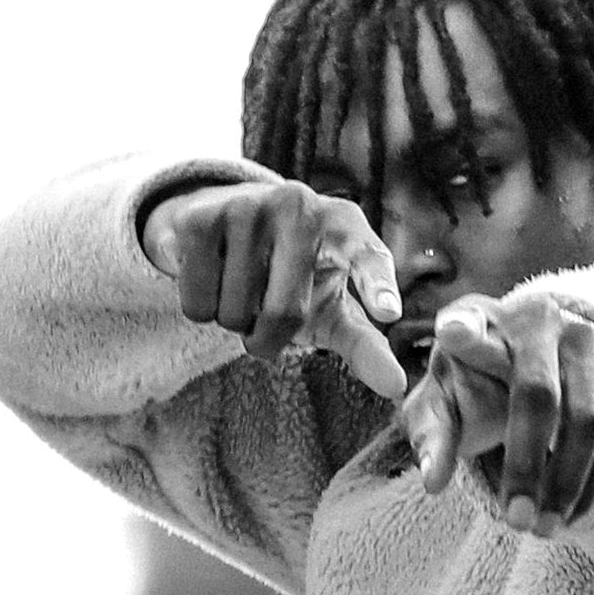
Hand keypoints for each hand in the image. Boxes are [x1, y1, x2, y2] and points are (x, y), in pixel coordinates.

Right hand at [142, 179, 406, 402]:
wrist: (228, 223)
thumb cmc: (296, 276)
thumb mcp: (334, 308)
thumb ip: (366, 346)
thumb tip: (397, 388)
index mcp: (344, 225)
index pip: (366, 256)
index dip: (376, 284)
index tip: (389, 313)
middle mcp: (299, 206)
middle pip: (284, 314)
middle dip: (268, 339)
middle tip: (266, 317)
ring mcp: (247, 206)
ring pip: (234, 313)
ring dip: (233, 322)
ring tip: (241, 289)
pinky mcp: (199, 218)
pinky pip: (197, 303)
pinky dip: (201, 309)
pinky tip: (212, 278)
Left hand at [398, 290, 593, 534]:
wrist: (538, 358)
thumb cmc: (474, 385)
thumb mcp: (442, 403)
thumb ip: (432, 436)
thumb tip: (434, 481)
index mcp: (483, 320)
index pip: (472, 324)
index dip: (464, 330)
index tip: (452, 334)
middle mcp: (540, 320)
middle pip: (538, 393)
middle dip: (526, 464)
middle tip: (516, 522)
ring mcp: (588, 342)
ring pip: (587, 420)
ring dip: (566, 484)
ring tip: (542, 530)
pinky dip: (591, 484)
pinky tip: (569, 516)